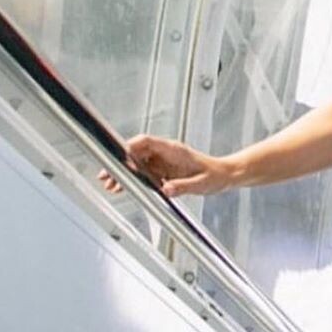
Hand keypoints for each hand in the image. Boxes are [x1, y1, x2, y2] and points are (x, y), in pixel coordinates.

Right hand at [98, 134, 232, 198]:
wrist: (224, 175)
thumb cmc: (215, 175)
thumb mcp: (201, 184)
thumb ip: (183, 186)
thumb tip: (166, 189)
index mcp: (174, 150)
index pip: (146, 142)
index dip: (130, 148)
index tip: (118, 157)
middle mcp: (166, 153)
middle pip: (136, 153)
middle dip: (120, 163)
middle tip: (107, 176)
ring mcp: (164, 161)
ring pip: (137, 163)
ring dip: (124, 172)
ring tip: (110, 184)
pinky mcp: (164, 170)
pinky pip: (144, 172)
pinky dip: (133, 179)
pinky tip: (124, 187)